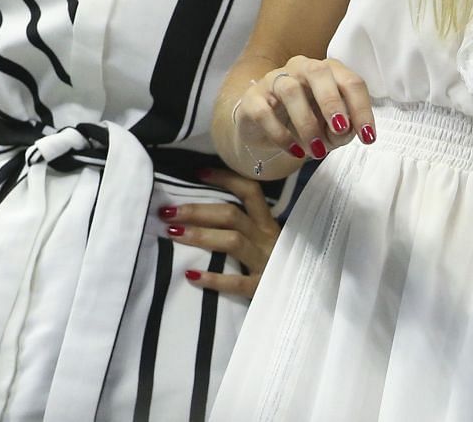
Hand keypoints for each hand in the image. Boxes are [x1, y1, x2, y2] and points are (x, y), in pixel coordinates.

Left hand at [158, 168, 281, 298]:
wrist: (304, 300)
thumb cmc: (279, 269)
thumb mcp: (268, 244)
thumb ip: (247, 231)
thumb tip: (206, 216)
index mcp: (268, 225)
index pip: (250, 192)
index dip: (226, 179)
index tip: (198, 173)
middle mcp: (267, 238)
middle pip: (232, 215)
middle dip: (198, 210)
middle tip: (168, 210)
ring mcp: (266, 262)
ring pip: (233, 241)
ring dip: (201, 235)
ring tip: (174, 232)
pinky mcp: (262, 288)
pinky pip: (236, 282)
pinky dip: (213, 278)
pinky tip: (191, 275)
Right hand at [233, 56, 376, 163]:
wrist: (265, 129)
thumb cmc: (306, 122)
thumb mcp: (330, 129)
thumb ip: (342, 129)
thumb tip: (347, 132)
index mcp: (328, 71)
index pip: (350, 82)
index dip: (361, 109)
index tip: (368, 137)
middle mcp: (302, 68)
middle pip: (319, 72)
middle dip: (332, 102)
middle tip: (340, 130)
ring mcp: (275, 79)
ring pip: (291, 90)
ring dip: (307, 123)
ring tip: (316, 150)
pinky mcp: (253, 98)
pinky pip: (265, 112)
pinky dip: (281, 134)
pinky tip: (294, 150)